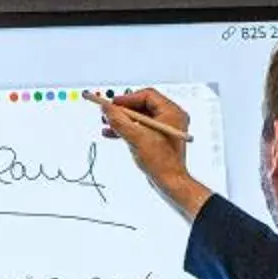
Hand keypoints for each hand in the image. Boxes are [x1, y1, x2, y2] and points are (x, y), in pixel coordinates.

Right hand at [96, 88, 214, 220]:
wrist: (170, 183)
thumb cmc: (162, 162)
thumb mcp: (136, 137)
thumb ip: (119, 120)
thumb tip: (106, 108)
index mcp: (171, 112)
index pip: (147, 95)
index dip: (127, 99)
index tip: (112, 104)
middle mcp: (170, 118)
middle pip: (142, 105)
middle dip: (122, 110)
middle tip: (108, 112)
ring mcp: (164, 129)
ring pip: (139, 118)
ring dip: (122, 120)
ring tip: (106, 123)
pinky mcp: (158, 139)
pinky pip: (140, 128)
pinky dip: (127, 130)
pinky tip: (111, 133)